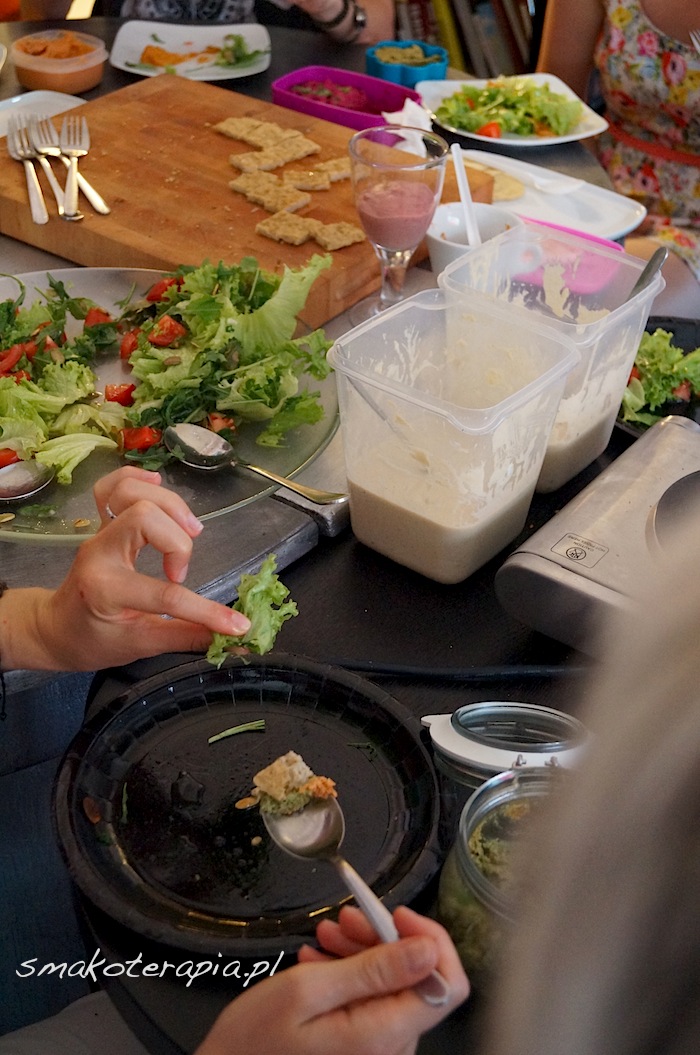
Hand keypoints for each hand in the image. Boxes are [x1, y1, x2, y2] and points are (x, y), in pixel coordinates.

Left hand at [0, 467, 250, 670]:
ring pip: (131, 494)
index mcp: (106, 590)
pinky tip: (158, 489)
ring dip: (168, 506)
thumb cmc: (92, 641)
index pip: (166, 596)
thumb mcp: (141, 646)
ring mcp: (99, 533)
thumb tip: (236, 641)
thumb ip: (189, 638)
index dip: (208, 612)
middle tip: (182, 571)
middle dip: (178, 541)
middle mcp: (100, 553)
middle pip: (144, 517)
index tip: (237, 624)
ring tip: (189, 531)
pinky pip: (113, 486)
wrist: (54, 628)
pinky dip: (136, 480)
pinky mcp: (102, 524)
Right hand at [196, 905, 468, 1054]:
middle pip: (416, 981)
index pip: (448, 985)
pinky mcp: (361, 1051)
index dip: (429, 940)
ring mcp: (377, 1053)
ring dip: (362, 954)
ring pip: (391, 988)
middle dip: (383, 940)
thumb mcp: (306, 992)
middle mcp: (391, 1050)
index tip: (395, 914)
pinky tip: (319, 963)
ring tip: (324, 935)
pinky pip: (372, 1005)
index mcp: (385, 1036)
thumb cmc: (254, 1043)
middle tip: (343, 918)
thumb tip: (428, 949)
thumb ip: (371, 971)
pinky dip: (350, 977)